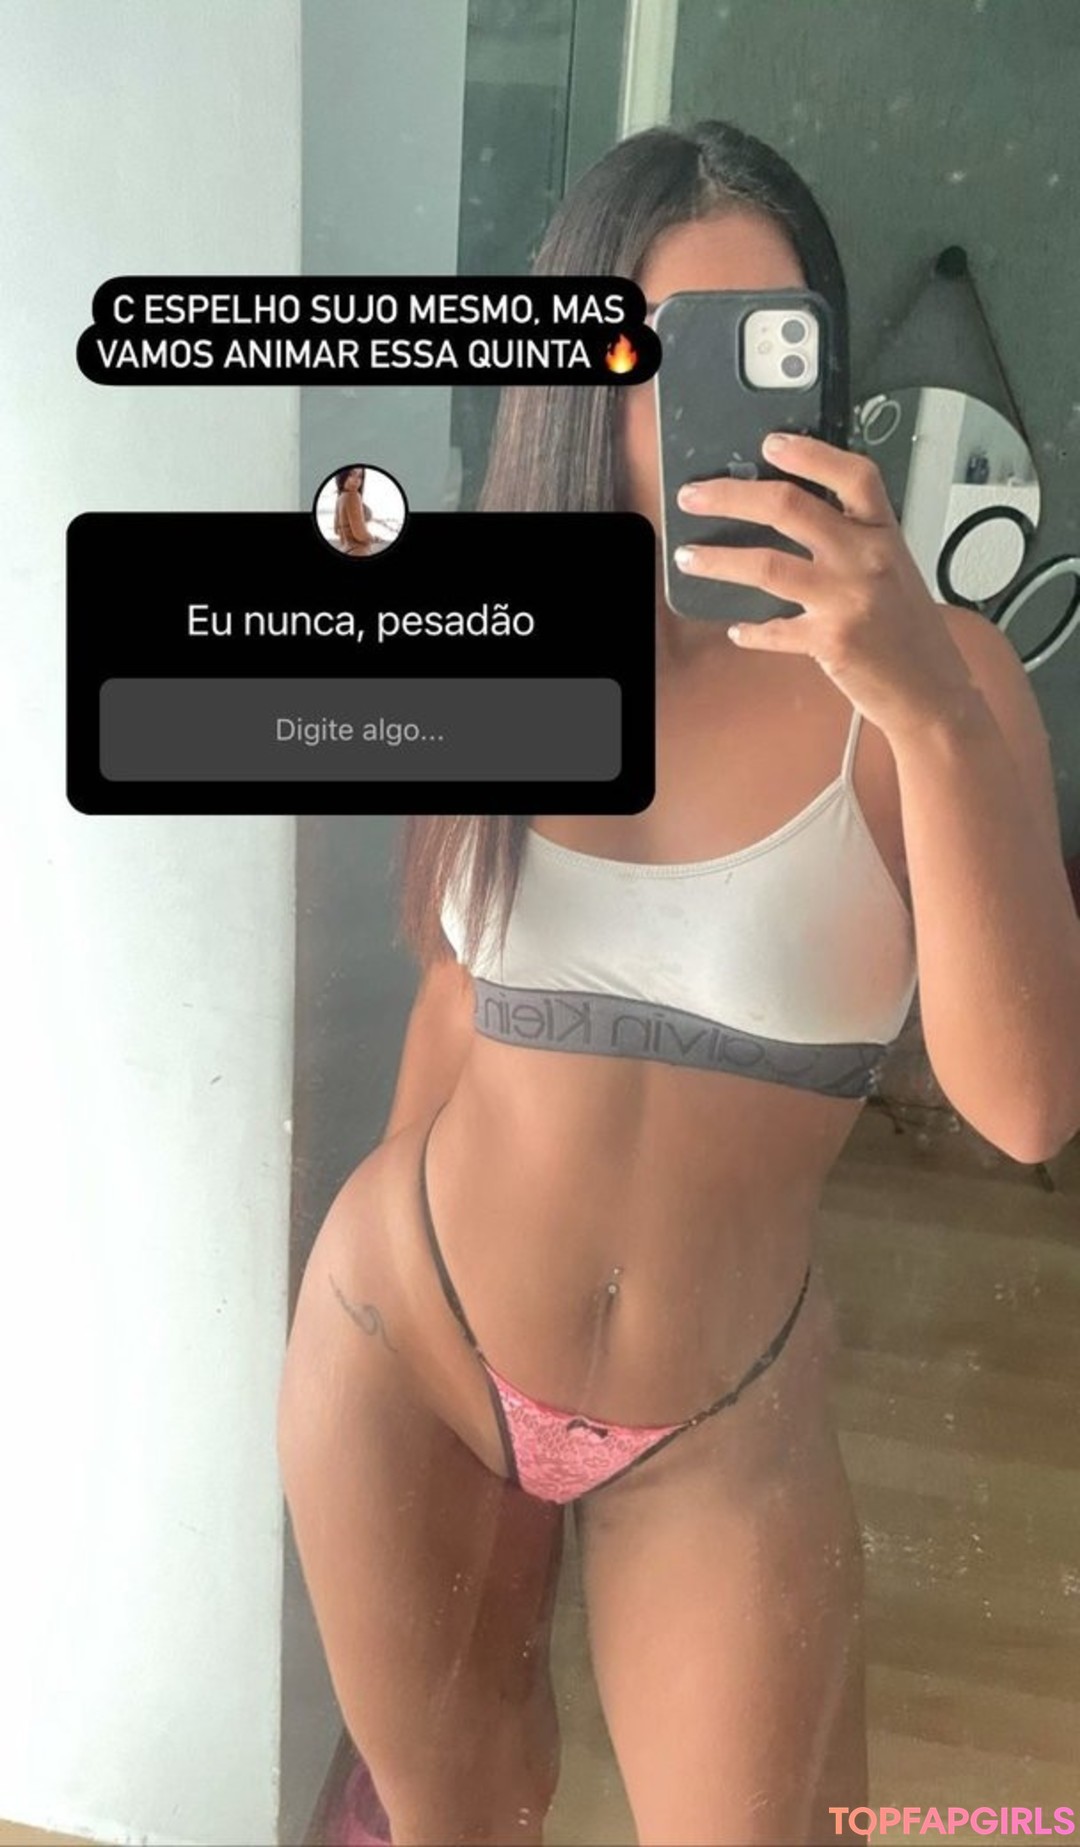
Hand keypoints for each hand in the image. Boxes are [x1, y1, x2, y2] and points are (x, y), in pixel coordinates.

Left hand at [673, 431, 977, 742]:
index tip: (770, 443)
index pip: (852, 476)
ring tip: (688, 557)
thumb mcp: (894, 570)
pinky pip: (774, 630)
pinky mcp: (829, 641)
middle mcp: (866, 559)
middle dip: (731, 497)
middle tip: (694, 496)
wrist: (932, 691)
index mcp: (885, 534)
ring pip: (766, 565)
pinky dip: (751, 631)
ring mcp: (846, 600)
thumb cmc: (912, 631)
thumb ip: (854, 542)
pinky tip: (737, 629)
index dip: (810, 454)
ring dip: (717, 560)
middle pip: (789, 508)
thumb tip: (794, 519)